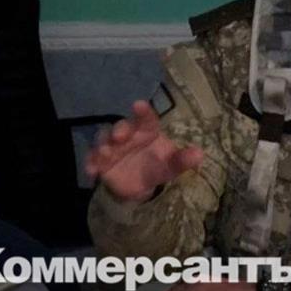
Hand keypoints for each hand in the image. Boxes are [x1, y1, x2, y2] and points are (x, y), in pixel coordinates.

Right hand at [85, 100, 202, 201]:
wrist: (140, 185)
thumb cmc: (158, 166)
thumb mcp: (172, 165)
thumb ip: (183, 159)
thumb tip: (199, 154)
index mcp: (147, 130)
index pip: (146, 118)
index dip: (142, 111)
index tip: (138, 104)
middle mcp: (128, 135)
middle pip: (121, 127)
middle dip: (119, 129)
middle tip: (119, 136)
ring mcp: (112, 147)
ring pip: (104, 141)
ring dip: (103, 146)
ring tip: (105, 153)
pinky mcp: (100, 161)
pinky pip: (93, 160)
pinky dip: (91, 164)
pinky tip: (92, 171)